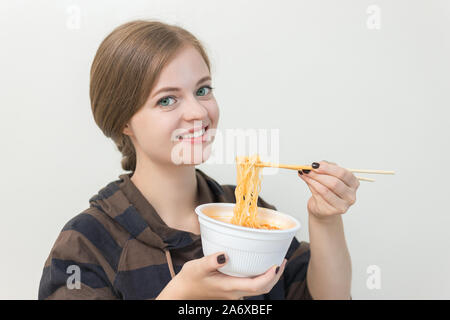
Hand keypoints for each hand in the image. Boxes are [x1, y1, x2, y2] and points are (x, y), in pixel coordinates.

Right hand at [156, 252, 286, 299]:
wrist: (182, 294)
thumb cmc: (189, 279)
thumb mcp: (197, 267)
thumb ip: (211, 261)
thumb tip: (225, 255)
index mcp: (229, 287)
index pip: (256, 286)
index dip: (270, 277)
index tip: (277, 264)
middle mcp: (235, 293)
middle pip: (262, 289)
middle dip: (275, 277)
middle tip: (282, 261)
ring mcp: (234, 293)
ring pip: (257, 288)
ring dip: (269, 277)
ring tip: (275, 262)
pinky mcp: (231, 290)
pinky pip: (250, 285)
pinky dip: (259, 277)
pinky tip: (259, 265)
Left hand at [298, 160, 359, 220]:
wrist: (322, 207)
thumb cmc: (326, 190)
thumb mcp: (327, 175)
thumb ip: (324, 168)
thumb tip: (315, 165)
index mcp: (353, 183)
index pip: (343, 174)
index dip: (328, 168)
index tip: (315, 165)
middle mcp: (351, 195)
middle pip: (335, 182)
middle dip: (318, 174)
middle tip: (307, 170)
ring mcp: (344, 205)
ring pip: (326, 189)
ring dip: (313, 180)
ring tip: (304, 174)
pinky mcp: (333, 211)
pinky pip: (320, 197)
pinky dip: (312, 186)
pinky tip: (307, 181)